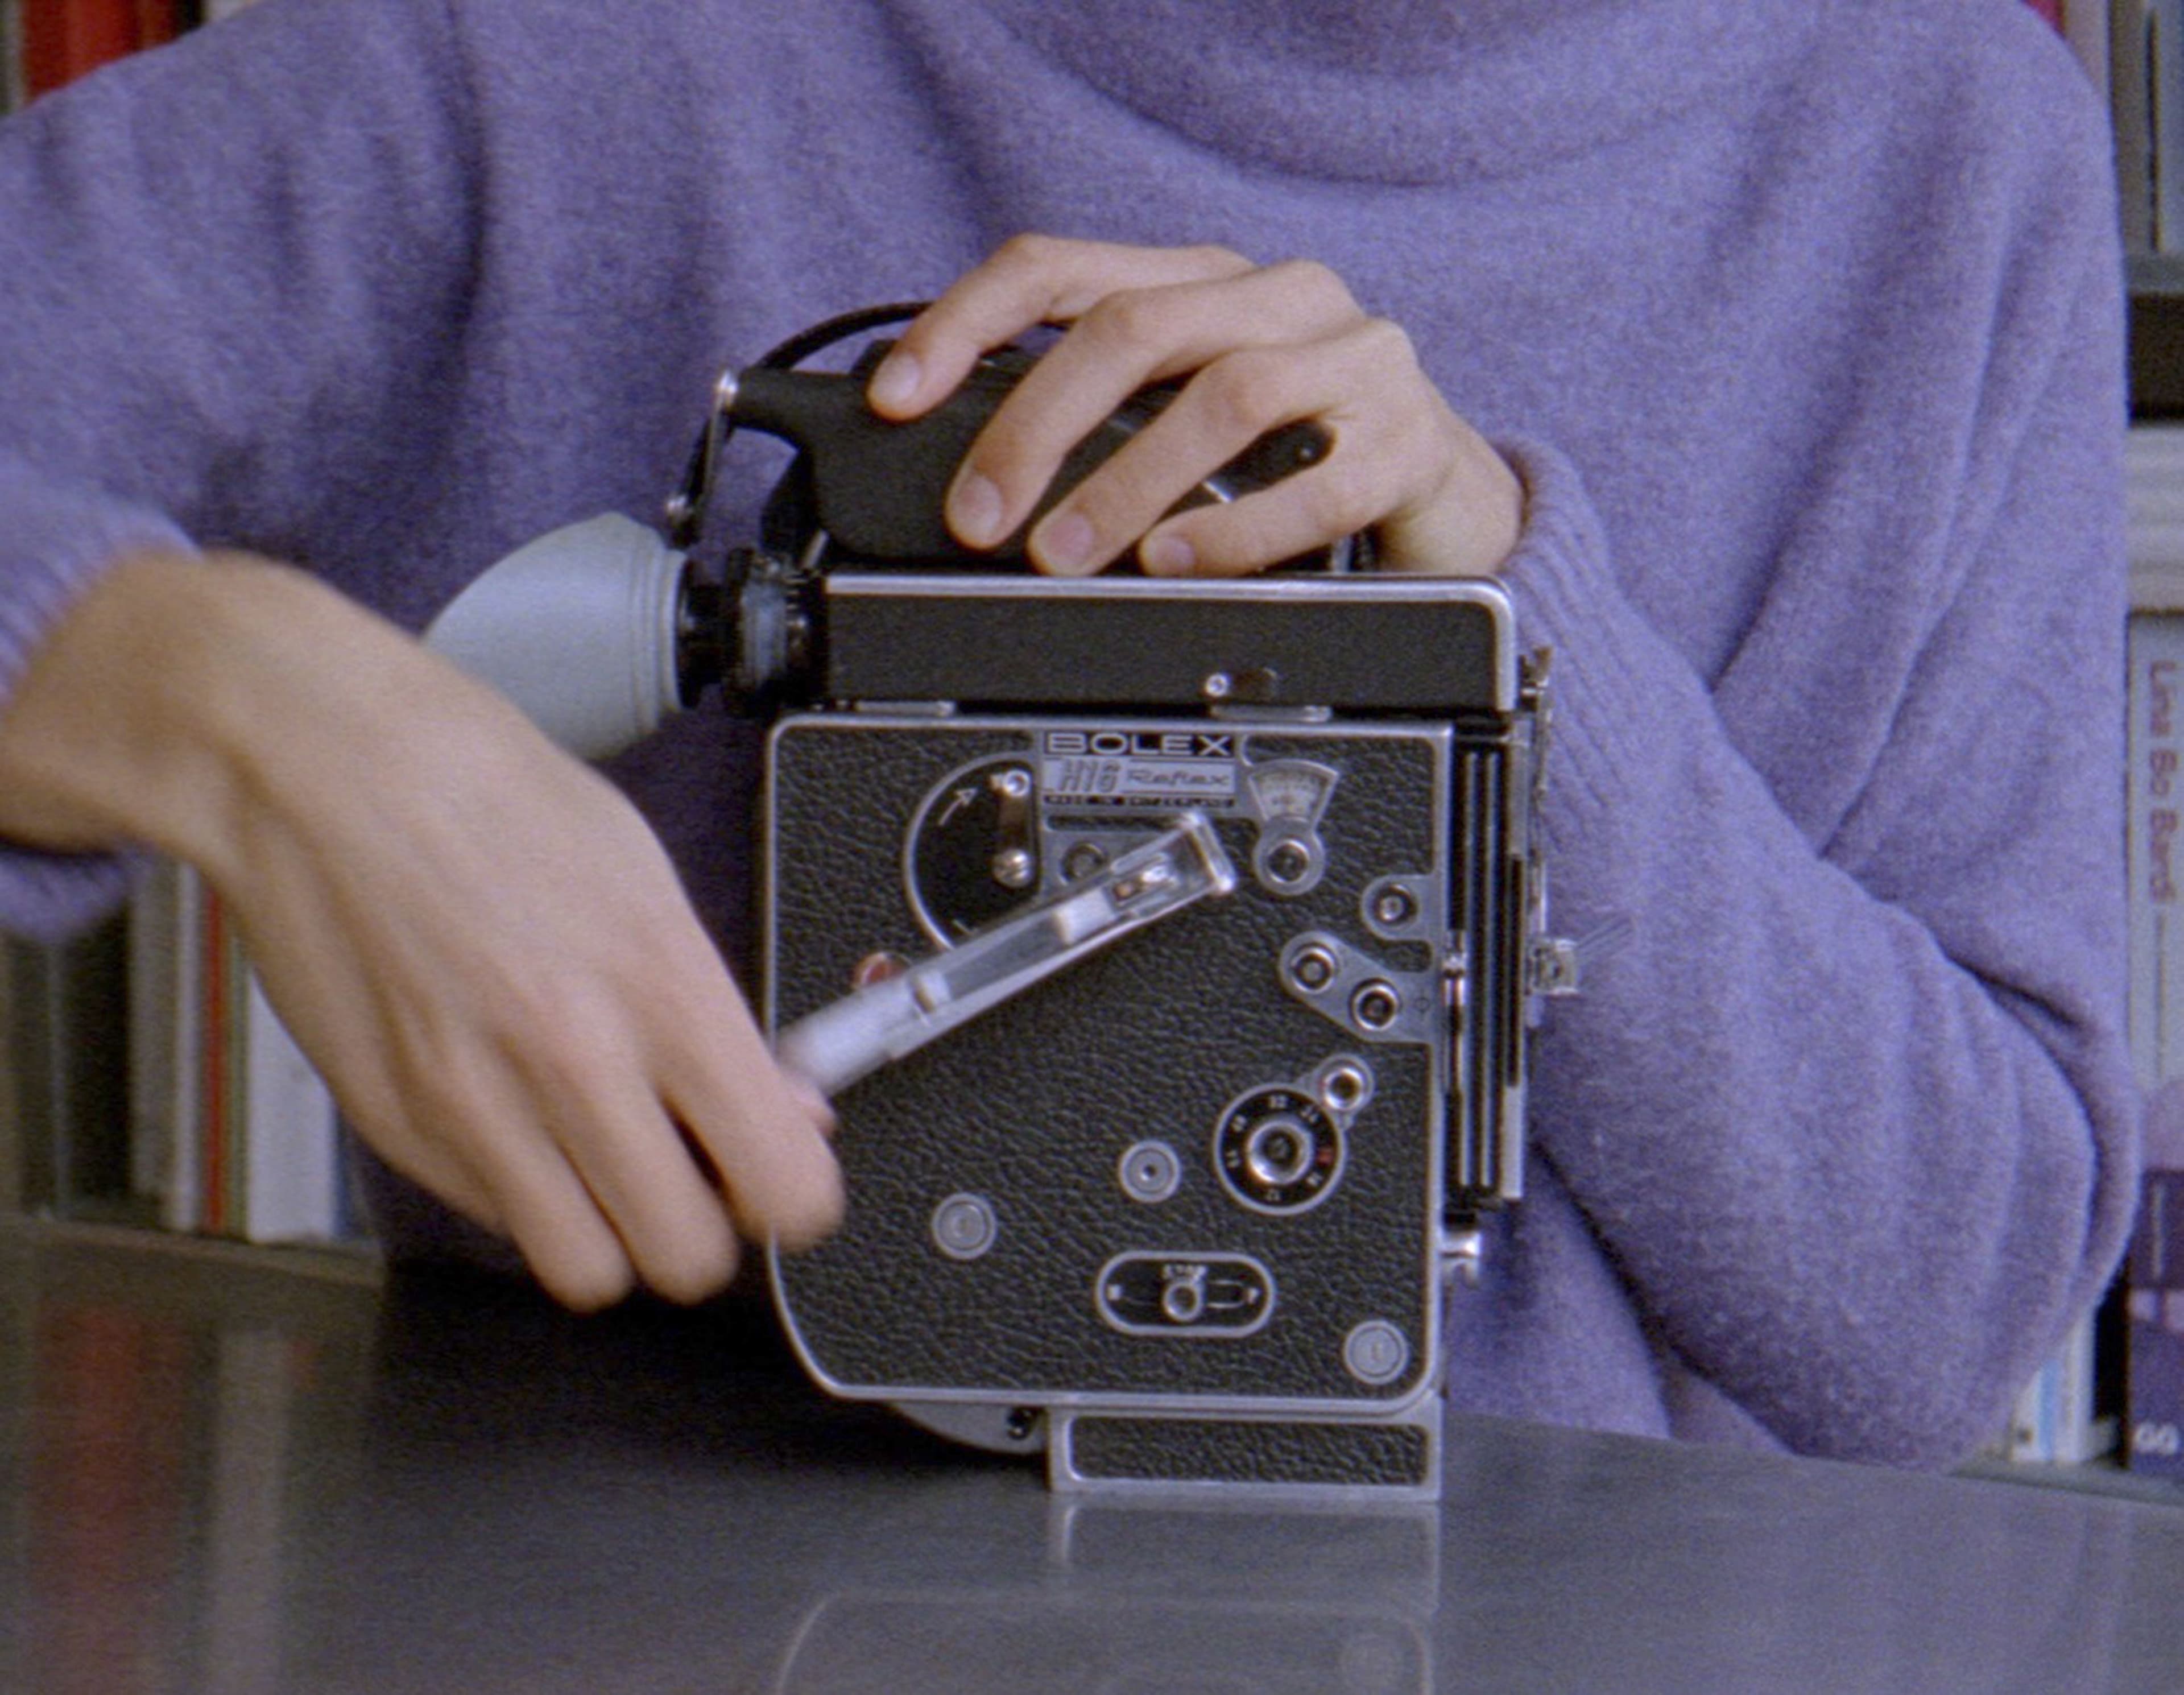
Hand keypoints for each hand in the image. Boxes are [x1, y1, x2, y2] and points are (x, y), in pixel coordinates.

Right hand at [0, 552, 841, 1308]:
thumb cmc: (488, 799)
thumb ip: (719, 1013)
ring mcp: (475, 1107)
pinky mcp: (397, 1128)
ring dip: (613, 1236)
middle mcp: (571, 1061)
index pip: (777, 1178)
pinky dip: (523, 1196)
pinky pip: (494, 1220)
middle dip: (705, 1229)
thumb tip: (786, 1103)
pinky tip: (523, 1121)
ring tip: (610, 1170)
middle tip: (698, 1177)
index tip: (788, 1180)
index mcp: (659, 988)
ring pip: (586, 1270)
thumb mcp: (648, 882)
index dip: (798, 1198)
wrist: (323, 770)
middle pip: (685, 1256)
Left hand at [865, 235, 1522, 578]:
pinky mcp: (1407, 438)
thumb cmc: (1297, 456)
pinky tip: (1178, 564)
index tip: (897, 399)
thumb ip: (1099, 423)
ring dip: (1126, 482)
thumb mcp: (1184, 421)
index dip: (963, 324)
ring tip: (1066, 554)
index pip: (1058, 267)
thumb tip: (972, 483)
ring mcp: (1353, 360)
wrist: (1446, 503)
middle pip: (1133, 326)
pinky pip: (1318, 480)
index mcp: (1202, 280)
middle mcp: (1277, 298)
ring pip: (1223, 394)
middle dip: (1036, 426)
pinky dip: (1237, 529)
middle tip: (982, 518)